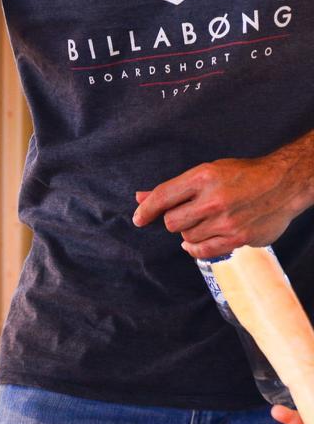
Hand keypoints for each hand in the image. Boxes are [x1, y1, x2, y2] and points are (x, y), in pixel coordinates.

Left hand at [133, 151, 312, 257]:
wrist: (284, 184)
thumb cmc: (242, 175)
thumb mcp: (207, 172)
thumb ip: (173, 188)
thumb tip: (139, 198)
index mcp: (203, 178)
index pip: (162, 196)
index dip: (145, 209)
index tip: (138, 219)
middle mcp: (213, 200)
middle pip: (171, 222)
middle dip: (174, 219)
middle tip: (188, 213)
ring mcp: (226, 221)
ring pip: (187, 237)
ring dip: (190, 231)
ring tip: (206, 220)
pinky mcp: (238, 238)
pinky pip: (203, 251)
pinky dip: (196, 248)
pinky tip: (198, 241)